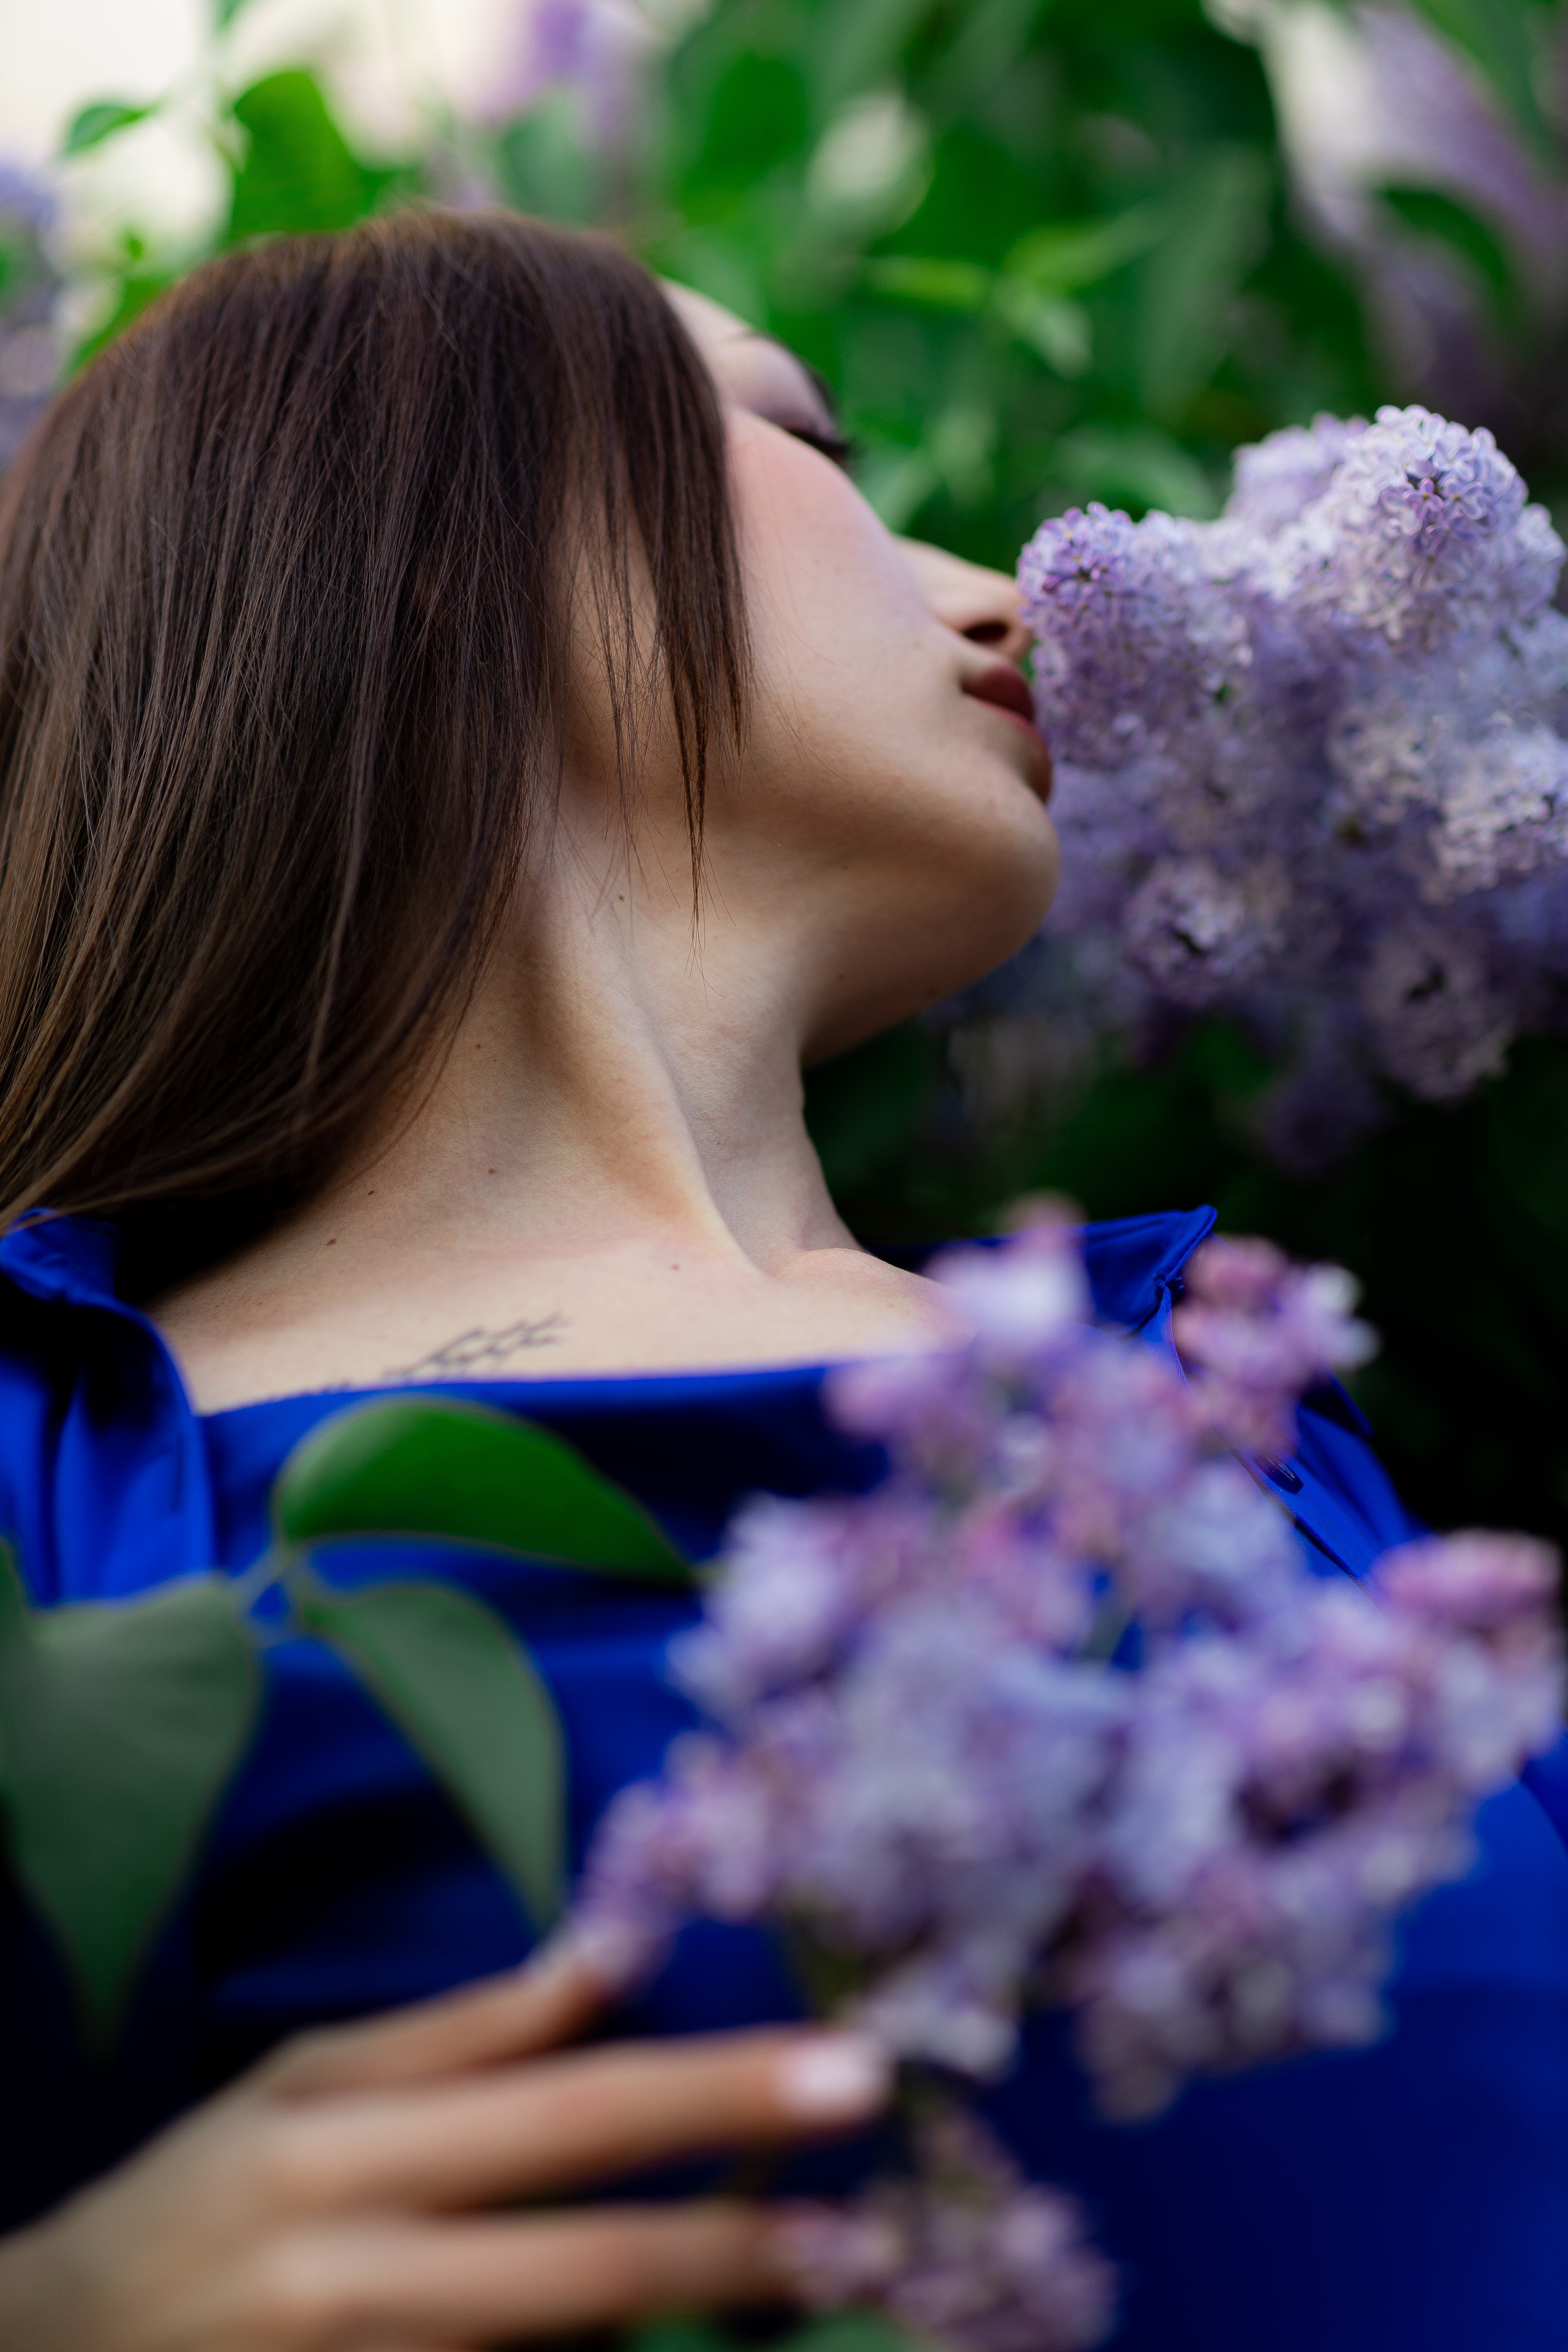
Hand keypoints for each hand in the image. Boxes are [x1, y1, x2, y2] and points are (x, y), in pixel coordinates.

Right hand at [0, 1942, 888, 2349]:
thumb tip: (610, 1957)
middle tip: (876, 2225)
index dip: (710, 2096)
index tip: (842, 2075)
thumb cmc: (194, 2202)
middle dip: (737, 2245)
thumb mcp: (299, 2085)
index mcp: (338, 2150)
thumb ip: (459, 2034)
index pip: (561, 2114)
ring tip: (814, 2279)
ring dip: (688, 2324)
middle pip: (576, 2267)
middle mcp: (348, 2275)